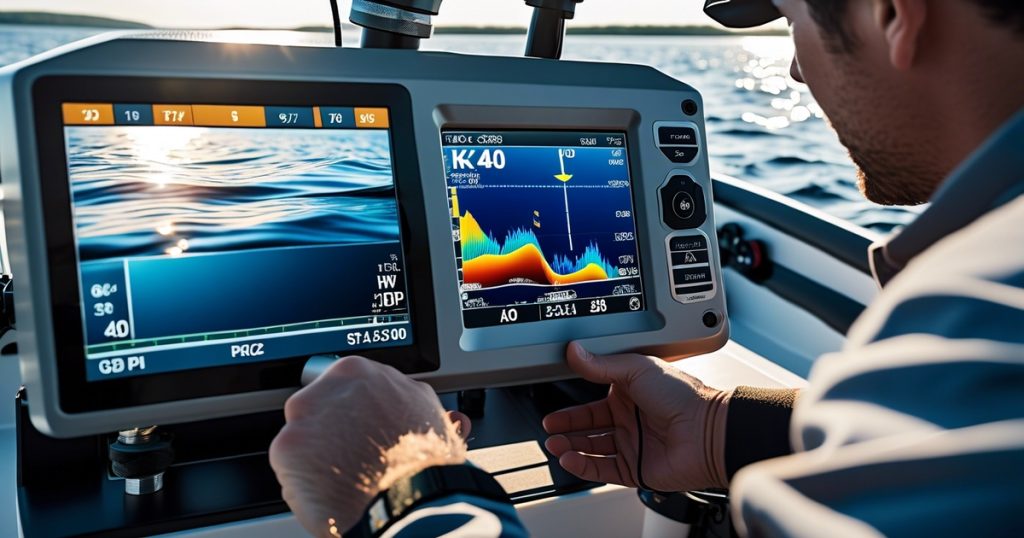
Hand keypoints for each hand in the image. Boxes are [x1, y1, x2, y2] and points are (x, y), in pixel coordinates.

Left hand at [269, 356, 470, 536]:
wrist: (412, 499)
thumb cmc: (423, 462)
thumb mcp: (430, 415)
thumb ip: (409, 403)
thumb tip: (415, 408)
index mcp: (358, 371)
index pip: (341, 385)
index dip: (351, 410)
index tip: (357, 425)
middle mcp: (326, 388)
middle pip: (317, 405)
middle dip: (330, 428)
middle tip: (351, 452)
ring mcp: (303, 418)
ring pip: (301, 434)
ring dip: (316, 452)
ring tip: (344, 472)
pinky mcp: (286, 449)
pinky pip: (289, 466)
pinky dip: (304, 480)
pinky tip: (329, 486)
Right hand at [543, 342, 728, 491]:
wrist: (707, 430)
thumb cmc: (683, 396)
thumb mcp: (637, 368)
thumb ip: (601, 364)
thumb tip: (575, 350)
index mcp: (630, 394)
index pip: (592, 402)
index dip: (572, 407)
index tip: (553, 408)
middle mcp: (630, 420)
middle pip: (589, 427)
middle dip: (566, 428)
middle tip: (549, 429)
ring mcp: (633, 445)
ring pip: (592, 449)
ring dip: (571, 446)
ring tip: (554, 443)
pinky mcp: (636, 469)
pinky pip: (602, 469)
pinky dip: (583, 465)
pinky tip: (569, 458)